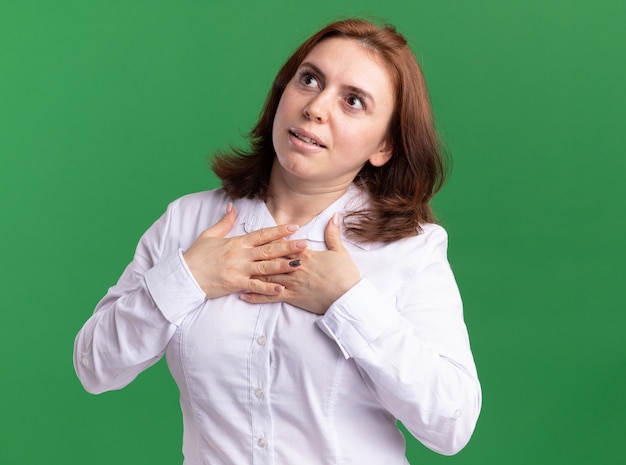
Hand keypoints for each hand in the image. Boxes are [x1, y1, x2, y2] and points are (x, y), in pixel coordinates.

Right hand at [183, 204, 307, 299]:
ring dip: (283, 266)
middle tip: (305, 244)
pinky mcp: (235, 284)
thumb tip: (232, 207)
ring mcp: (239, 270)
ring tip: (299, 264)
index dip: (278, 230)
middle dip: (288, 247)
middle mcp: (241, 255)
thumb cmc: (196, 256)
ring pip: (265, 267)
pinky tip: (282, 288)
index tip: (294, 227)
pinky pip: (255, 287)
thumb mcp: (209, 235)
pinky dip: (268, 288)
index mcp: (237, 242)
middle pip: (268, 250)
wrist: (184, 276)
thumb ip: (224, 222)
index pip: (262, 234)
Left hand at [241, 213, 360, 313]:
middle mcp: (294, 268)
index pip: (284, 244)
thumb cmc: (345, 275)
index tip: (258, 235)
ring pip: (266, 276)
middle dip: (254, 255)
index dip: (271, 239)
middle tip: (237, 251)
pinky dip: (256, 296)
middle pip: (271, 258)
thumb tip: (334, 215)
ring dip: (250, 273)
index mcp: (305, 255)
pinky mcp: (291, 298)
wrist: (347, 298)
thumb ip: (333, 233)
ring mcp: (291, 283)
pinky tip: (243, 294)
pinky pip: (270, 297)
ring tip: (234, 271)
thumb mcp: (340, 251)